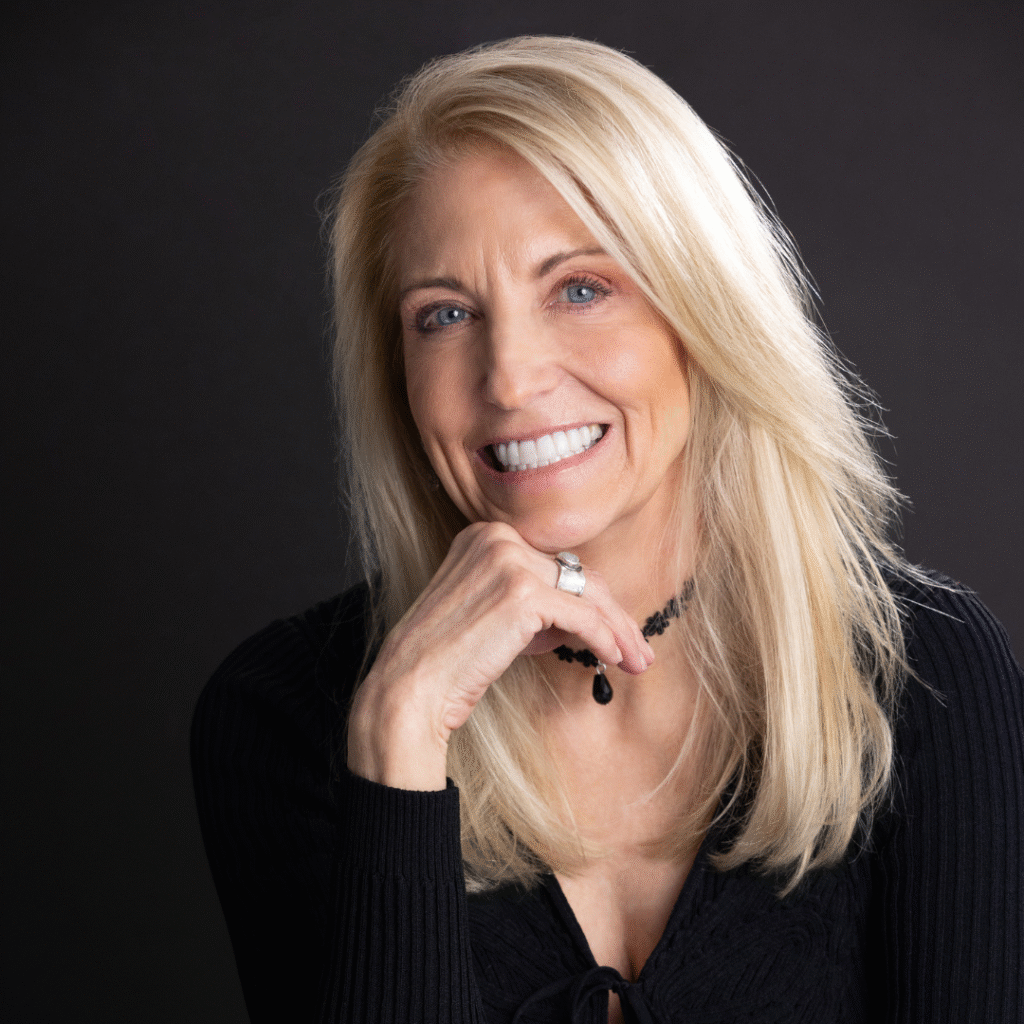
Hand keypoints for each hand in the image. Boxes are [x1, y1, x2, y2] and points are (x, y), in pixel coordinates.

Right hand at [346, 521, 653, 788]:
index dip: (590, 600)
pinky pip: (583, 617)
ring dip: (618, 630)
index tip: (614, 628)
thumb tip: (582, 618)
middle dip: (613, 615)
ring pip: (587, 595)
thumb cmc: (446, 660)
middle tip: (637, 648)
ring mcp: (509, 560)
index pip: (555, 565)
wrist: (410, 687)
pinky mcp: (523, 592)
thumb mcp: (489, 614)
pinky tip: (614, 659)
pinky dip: (605, 639)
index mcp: (484, 534)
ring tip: (636, 660)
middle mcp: (497, 537)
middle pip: (577, 575)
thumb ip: (530, 601)